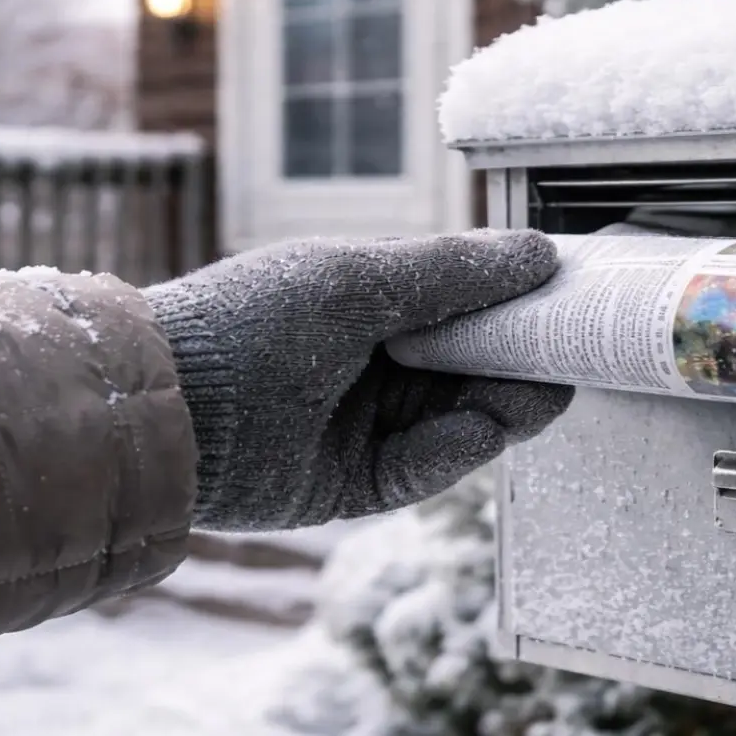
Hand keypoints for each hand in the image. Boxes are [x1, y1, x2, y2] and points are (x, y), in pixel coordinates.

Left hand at [142, 231, 572, 530]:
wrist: (165, 410)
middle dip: (523, 358)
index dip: (516, 300)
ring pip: (463, 414)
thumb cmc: (252, 322)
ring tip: (542, 393)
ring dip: (505, 403)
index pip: (464, 301)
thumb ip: (453, 271)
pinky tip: (484, 427)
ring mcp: (367, 423)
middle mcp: (373, 361)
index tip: (569, 296)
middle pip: (475, 362)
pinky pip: (427, 465)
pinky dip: (459, 448)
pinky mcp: (359, 483)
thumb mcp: (358, 278)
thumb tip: (540, 252)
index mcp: (370, 300)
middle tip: (571, 354)